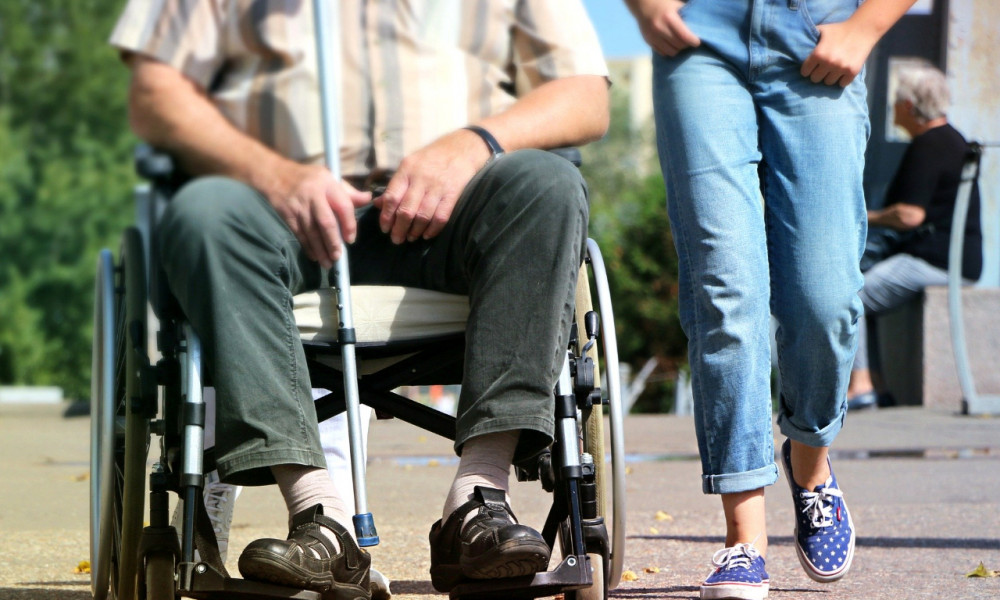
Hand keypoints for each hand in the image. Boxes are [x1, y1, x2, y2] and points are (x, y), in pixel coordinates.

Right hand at [265, 163, 371, 267]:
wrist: (275, 174)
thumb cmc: (309, 178)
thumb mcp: (330, 177)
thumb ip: (349, 192)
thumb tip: (368, 199)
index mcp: (328, 184)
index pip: (343, 206)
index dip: (349, 224)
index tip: (350, 239)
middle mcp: (313, 195)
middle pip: (326, 222)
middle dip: (333, 242)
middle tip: (338, 256)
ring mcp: (299, 206)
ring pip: (311, 232)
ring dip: (320, 250)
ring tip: (328, 263)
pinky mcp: (288, 215)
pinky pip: (299, 234)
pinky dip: (307, 247)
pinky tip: (314, 256)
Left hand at [375, 129, 490, 243]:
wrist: (462, 148)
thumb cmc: (432, 158)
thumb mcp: (410, 164)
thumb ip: (395, 185)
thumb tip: (378, 204)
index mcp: (407, 170)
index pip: (392, 197)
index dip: (386, 216)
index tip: (384, 228)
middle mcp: (421, 178)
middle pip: (406, 210)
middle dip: (399, 229)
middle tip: (396, 239)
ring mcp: (438, 187)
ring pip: (423, 216)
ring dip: (415, 231)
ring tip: (410, 238)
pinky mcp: (453, 194)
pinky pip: (441, 217)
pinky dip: (432, 229)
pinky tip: (426, 235)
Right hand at [629, 0, 699, 56]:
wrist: (643, 5)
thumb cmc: (665, 4)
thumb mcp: (677, 6)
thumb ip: (687, 16)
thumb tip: (701, 27)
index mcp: (669, 18)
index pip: (685, 36)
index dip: (694, 41)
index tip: (697, 41)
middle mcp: (660, 28)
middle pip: (679, 45)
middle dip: (687, 45)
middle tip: (690, 41)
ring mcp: (653, 36)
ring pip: (671, 51)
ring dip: (678, 49)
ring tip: (681, 43)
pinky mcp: (648, 41)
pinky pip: (663, 52)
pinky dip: (669, 50)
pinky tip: (671, 44)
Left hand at [801, 21, 878, 86]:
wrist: (863, 29)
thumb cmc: (839, 29)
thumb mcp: (822, 30)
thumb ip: (809, 38)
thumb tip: (796, 46)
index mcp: (818, 54)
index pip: (805, 72)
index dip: (807, 70)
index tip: (811, 68)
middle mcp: (828, 62)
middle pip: (815, 79)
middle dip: (817, 74)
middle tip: (822, 69)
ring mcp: (841, 68)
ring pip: (828, 83)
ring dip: (829, 77)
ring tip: (832, 70)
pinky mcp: (852, 72)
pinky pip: (842, 84)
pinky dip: (842, 80)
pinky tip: (842, 72)